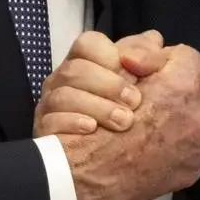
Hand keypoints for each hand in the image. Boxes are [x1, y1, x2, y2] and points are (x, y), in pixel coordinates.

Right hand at [33, 30, 164, 137]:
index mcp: (84, 61)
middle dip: (109, 85)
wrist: (109, 159)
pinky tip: (92, 129)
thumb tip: (154, 40)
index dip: (109, 54)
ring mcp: (50, 105)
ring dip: (97, 107)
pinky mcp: (45, 132)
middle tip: (135, 102)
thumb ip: (148, 54)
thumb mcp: (142, 78)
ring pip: (63, 96)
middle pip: (75, 70)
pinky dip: (73, 123)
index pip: (87, 43)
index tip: (135, 73)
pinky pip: (52, 122)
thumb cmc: (126, 109)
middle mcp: (62, 80)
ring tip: (124, 121)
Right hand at [59, 43, 199, 199]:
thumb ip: (138, 52)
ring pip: (189, 119)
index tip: (144, 74)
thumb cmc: (92, 122)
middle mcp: (198, 116)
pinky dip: (169, 148)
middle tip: (140, 104)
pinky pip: (187, 148)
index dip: (162, 62)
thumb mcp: (105, 70)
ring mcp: (198, 147)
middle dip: (168, 93)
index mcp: (180, 87)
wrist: (86, 178)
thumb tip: (156, 40)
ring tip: (141, 131)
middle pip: (189, 90)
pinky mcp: (192, 170)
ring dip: (169, 121)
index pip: (186, 57)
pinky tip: (145, 151)